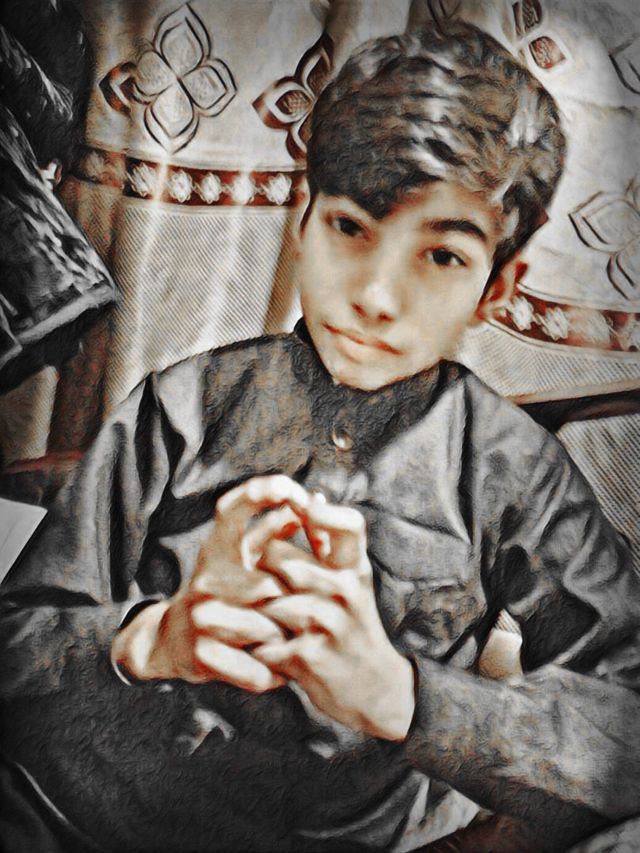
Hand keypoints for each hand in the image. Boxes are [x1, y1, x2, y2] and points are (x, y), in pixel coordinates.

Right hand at [111, 475, 310, 689]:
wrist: (170, 641)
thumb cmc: (223, 592)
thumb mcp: (240, 557)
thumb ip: (275, 530)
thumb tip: (315, 501)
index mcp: (216, 548)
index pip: (232, 509)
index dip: (260, 492)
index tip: (293, 490)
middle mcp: (205, 577)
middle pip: (272, 587)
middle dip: (292, 607)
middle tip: (301, 617)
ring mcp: (200, 615)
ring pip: (268, 629)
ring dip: (284, 641)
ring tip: (286, 644)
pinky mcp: (200, 654)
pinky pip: (257, 668)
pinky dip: (271, 673)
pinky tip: (273, 670)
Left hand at [252, 499, 415, 739]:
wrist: (376, 688)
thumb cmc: (356, 624)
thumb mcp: (352, 581)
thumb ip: (329, 542)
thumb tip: (313, 496)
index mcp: (355, 569)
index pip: (349, 526)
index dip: (323, 513)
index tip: (300, 506)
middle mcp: (344, 592)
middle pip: (282, 558)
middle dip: (254, 562)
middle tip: (234, 567)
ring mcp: (326, 624)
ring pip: (265, 597)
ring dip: (243, 603)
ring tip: (228, 604)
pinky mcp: (306, 657)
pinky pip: (262, 638)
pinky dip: (247, 639)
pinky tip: (240, 639)